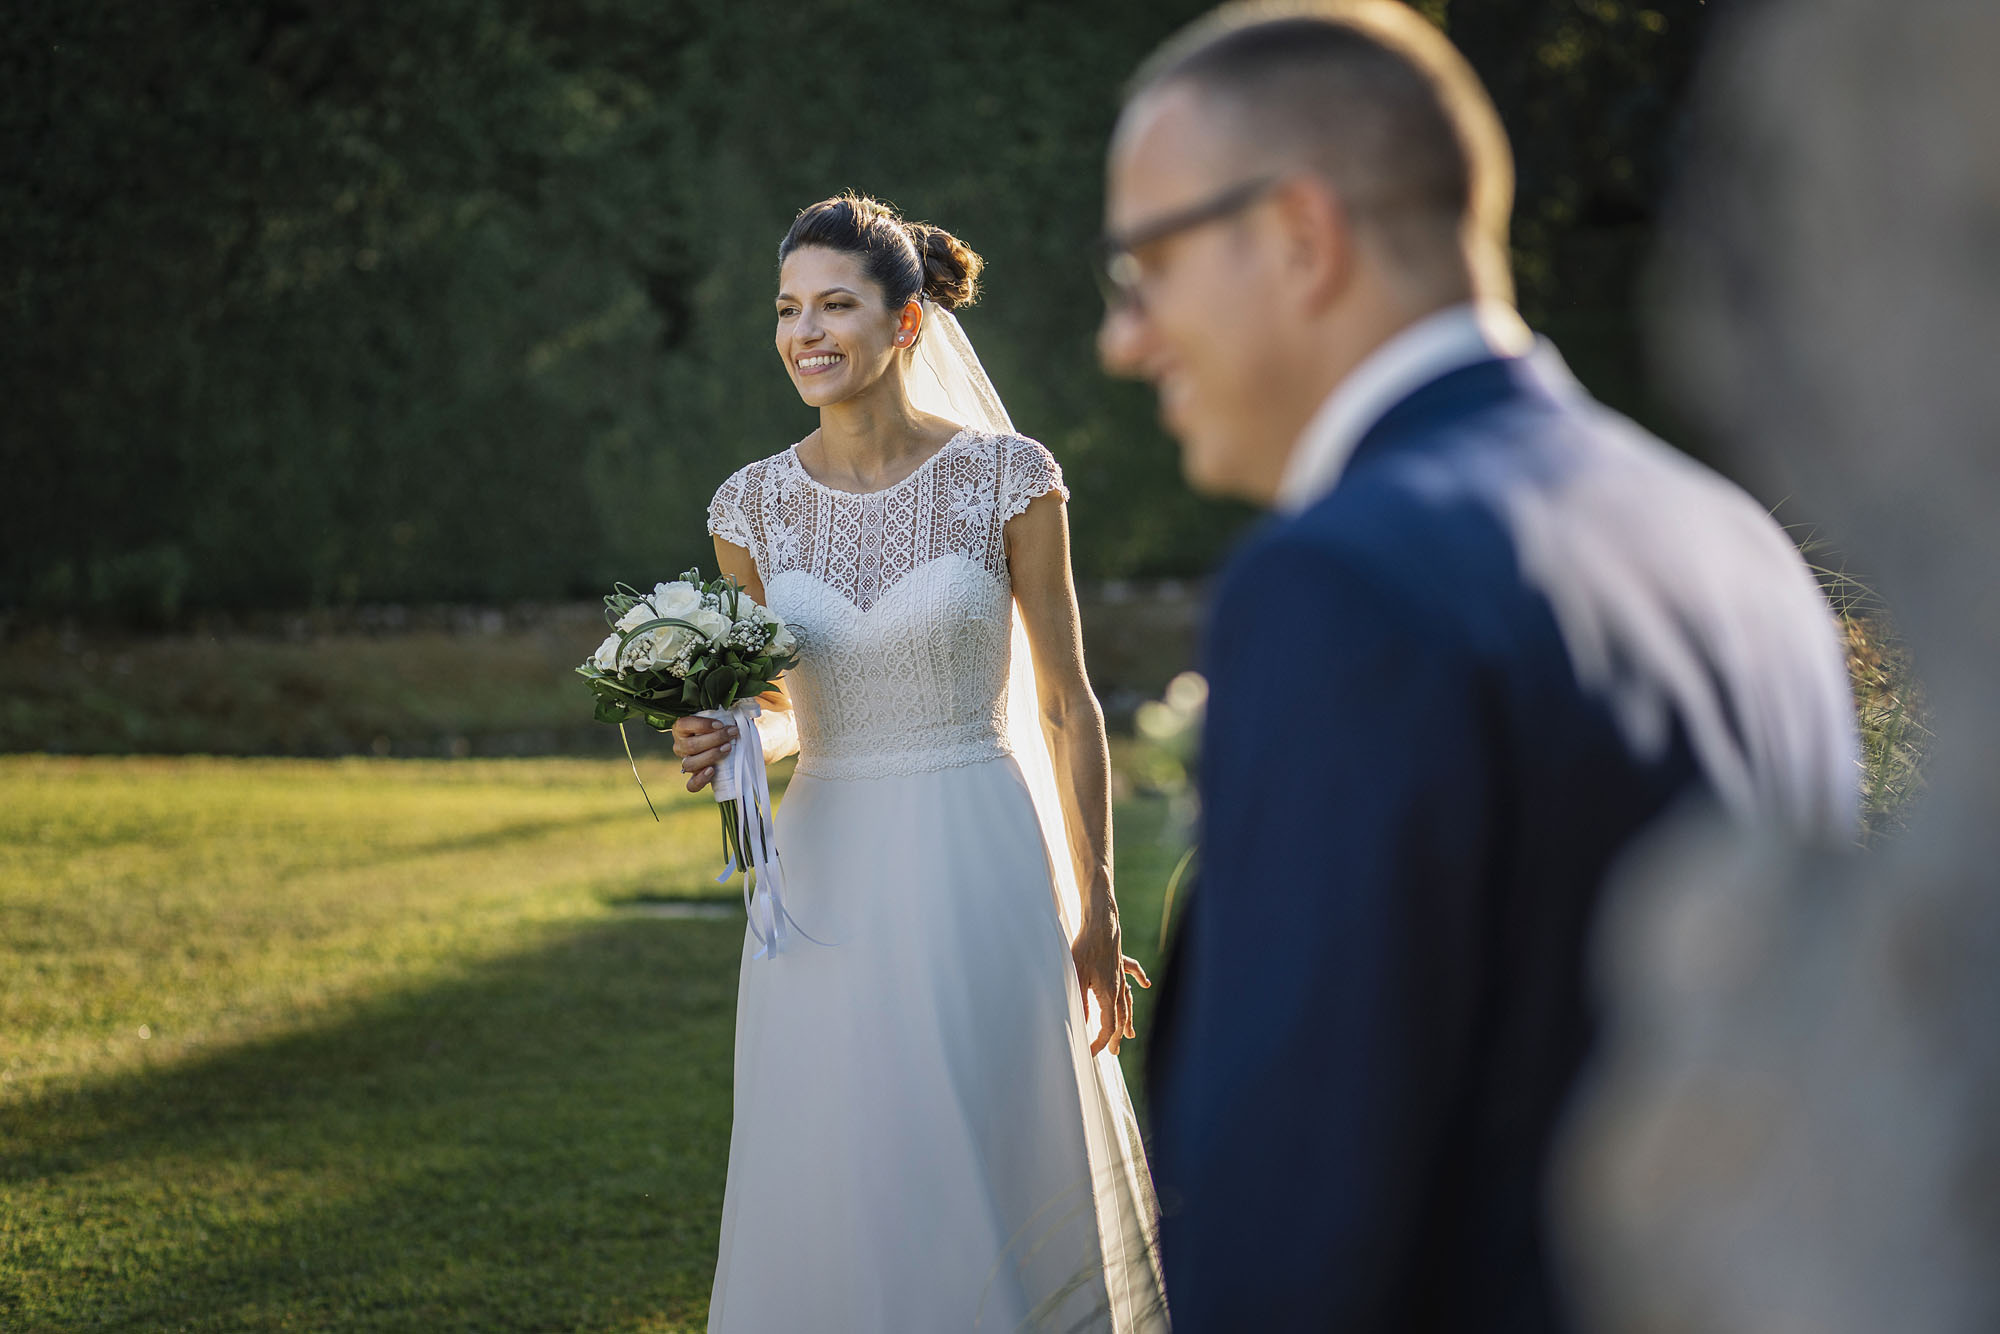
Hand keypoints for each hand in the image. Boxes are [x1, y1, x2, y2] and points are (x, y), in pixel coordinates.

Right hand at [670, 714, 737, 792]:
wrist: (730, 744)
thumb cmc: (724, 726)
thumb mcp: (723, 716)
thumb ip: (728, 712)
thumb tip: (744, 709)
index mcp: (681, 728)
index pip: (684, 724)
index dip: (702, 725)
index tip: (720, 724)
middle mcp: (680, 745)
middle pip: (691, 746)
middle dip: (714, 739)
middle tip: (732, 734)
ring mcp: (686, 762)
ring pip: (690, 763)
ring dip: (711, 755)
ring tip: (728, 748)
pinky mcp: (694, 778)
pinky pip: (691, 784)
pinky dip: (701, 779)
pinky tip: (712, 771)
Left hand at [1071, 910, 1151, 1056]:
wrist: (1101, 925)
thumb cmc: (1086, 950)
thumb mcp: (1077, 978)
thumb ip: (1080, 1002)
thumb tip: (1081, 1024)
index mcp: (1108, 995)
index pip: (1107, 1026)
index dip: (1100, 1042)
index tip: (1090, 1053)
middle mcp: (1118, 988)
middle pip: (1120, 1019)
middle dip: (1116, 1037)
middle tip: (1114, 1052)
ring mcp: (1120, 975)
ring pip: (1127, 1002)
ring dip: (1128, 1019)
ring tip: (1130, 1034)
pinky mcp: (1119, 962)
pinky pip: (1133, 973)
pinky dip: (1139, 978)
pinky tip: (1146, 983)